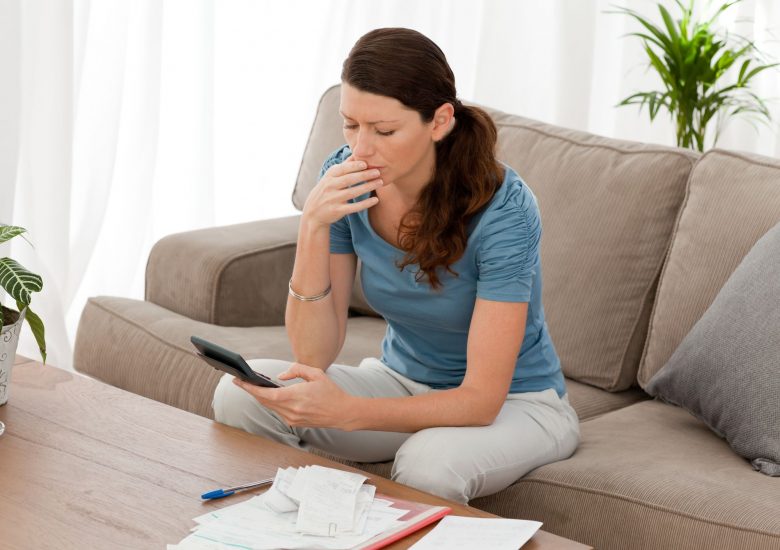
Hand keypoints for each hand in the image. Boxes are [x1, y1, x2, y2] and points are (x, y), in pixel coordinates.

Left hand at [232, 363, 357, 429]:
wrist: (342, 413)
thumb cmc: (331, 392)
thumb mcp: (316, 373)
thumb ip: (297, 370)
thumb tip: (280, 375)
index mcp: (295, 397)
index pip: (266, 394)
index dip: (250, 388)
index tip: (239, 382)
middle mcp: (291, 410)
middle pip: (264, 401)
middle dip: (251, 391)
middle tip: (240, 382)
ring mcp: (292, 418)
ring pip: (270, 407)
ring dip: (260, 397)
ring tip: (251, 387)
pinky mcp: (294, 422)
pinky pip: (277, 411)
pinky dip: (271, 403)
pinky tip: (267, 396)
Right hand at [302, 155, 382, 228]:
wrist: (314, 212)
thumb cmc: (327, 190)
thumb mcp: (330, 177)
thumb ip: (344, 166)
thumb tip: (356, 152)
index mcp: (329, 176)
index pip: (343, 169)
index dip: (354, 166)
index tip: (366, 163)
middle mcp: (330, 187)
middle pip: (349, 179)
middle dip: (364, 175)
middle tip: (378, 172)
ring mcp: (333, 199)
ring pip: (353, 192)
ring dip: (367, 187)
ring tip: (380, 182)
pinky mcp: (338, 211)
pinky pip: (354, 207)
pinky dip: (365, 203)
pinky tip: (375, 200)